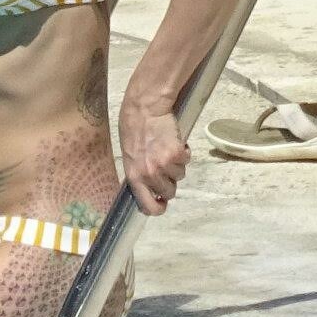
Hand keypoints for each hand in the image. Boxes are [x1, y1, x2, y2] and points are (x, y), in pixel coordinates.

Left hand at [118, 98, 190, 215]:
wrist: (145, 109)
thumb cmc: (134, 129)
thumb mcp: (130, 156)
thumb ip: (139, 173)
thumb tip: (150, 187)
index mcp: (134, 177)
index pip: (147, 206)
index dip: (158, 207)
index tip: (162, 203)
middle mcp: (148, 174)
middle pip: (169, 192)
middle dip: (170, 181)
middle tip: (164, 164)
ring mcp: (163, 165)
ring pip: (180, 176)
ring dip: (176, 164)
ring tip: (167, 148)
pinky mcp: (176, 154)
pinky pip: (186, 161)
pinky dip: (184, 152)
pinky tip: (175, 142)